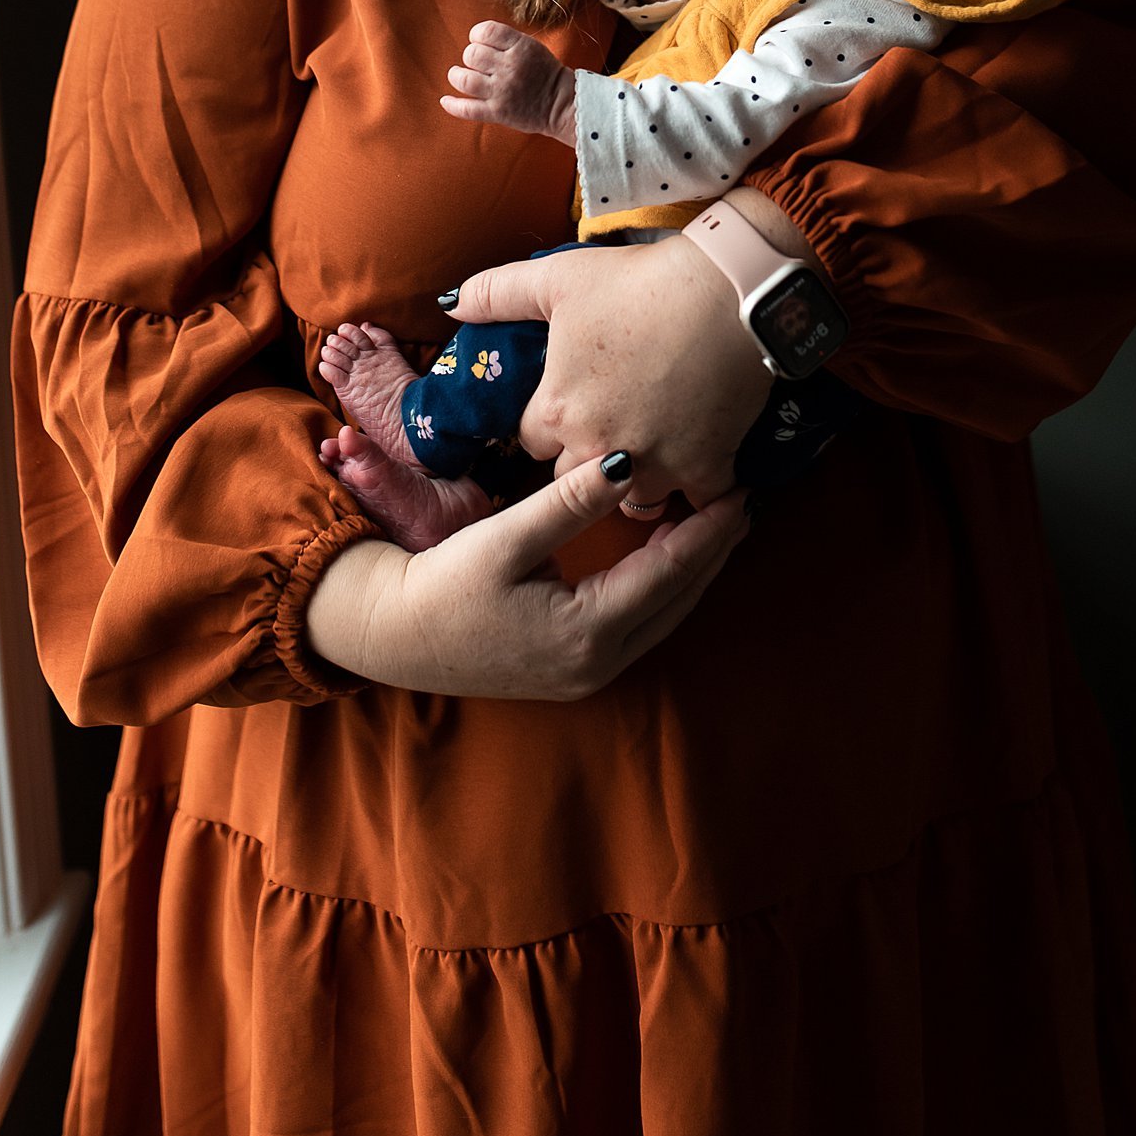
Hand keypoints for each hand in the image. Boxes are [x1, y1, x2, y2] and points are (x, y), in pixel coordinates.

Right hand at [306, 453, 750, 699]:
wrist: (393, 635)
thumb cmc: (442, 585)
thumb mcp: (505, 538)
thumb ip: (569, 504)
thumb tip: (628, 463)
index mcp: (586, 632)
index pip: (668, 575)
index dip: (708, 532)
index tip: (739, 491)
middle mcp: (599, 662)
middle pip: (677, 600)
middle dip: (712, 551)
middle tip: (742, 500)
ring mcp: (588, 672)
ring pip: (662, 617)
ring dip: (689, 570)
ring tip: (716, 523)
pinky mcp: (574, 668)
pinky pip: (638, 624)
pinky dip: (660, 587)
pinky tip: (665, 555)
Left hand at [440, 20, 576, 143]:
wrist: (563, 104)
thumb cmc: (545, 73)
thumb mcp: (531, 47)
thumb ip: (506, 41)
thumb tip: (475, 38)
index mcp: (520, 47)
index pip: (485, 31)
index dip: (477, 35)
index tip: (480, 42)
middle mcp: (510, 68)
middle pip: (471, 54)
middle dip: (470, 57)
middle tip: (477, 63)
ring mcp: (502, 92)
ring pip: (464, 79)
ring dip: (456, 76)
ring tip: (459, 76)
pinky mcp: (498, 113)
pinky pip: (467, 109)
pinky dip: (452, 105)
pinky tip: (446, 100)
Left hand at [447, 231, 774, 511]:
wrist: (729, 292)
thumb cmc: (636, 283)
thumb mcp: (555, 278)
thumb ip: (494, 294)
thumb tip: (449, 305)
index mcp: (556, 411)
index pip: (529, 443)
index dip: (546, 423)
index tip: (567, 404)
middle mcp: (597, 449)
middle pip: (571, 480)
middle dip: (579, 461)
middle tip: (603, 430)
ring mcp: (655, 465)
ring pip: (628, 503)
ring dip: (630, 484)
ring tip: (643, 457)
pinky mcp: (706, 469)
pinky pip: (696, 503)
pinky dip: (697, 490)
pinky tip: (700, 469)